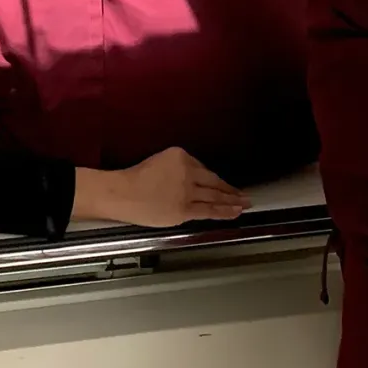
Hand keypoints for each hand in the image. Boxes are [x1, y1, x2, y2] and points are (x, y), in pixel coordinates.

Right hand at [76, 148, 250, 226]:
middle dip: (230, 189)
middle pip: (213, 181)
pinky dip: (223, 212)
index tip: (222, 184)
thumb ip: (176, 169)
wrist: (123, 193)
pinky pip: (209, 211)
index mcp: (180, 155)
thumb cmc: (134, 178)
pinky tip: (234, 212)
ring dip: (232, 201)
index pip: (202, 168)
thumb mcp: (158, 161)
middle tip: (244, 194)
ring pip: (214, 197)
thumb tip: (189, 183)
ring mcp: (188, 191)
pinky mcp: (185, 209)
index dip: (214, 179)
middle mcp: (188, 171)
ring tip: (244, 204)